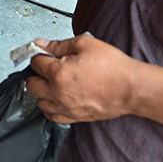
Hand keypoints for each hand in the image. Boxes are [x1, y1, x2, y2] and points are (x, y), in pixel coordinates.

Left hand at [25, 35, 139, 124]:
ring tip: (51, 82)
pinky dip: (49, 107)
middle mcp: (58, 93)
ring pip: (39, 102)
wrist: (131, 88)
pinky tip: (56, 98)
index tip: (42, 53)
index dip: (39, 54)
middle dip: (36, 73)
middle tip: (45, 67)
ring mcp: (66, 108)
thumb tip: (44, 44)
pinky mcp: (74, 117)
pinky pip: (51, 116)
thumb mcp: (85, 44)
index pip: (36, 62)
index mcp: (59, 73)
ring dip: (41, 91)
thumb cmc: (113, 67)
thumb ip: (60, 44)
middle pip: (31, 85)